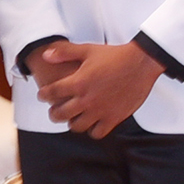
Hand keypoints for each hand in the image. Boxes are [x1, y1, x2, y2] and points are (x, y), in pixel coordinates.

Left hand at [35, 39, 166, 138]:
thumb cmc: (115, 55)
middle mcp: (87, 99)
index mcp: (79, 82)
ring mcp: (100, 110)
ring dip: (71, 122)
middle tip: (54, 111)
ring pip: (77, 126)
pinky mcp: (114, 118)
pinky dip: (92, 130)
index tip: (43, 96)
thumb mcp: (87, 50)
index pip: (51, 93)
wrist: (141, 63)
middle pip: (60, 114)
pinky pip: (97, 133)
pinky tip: (92, 123)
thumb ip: (65, 52)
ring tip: (72, 118)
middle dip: (53, 113)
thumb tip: (46, 55)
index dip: (43, 95)